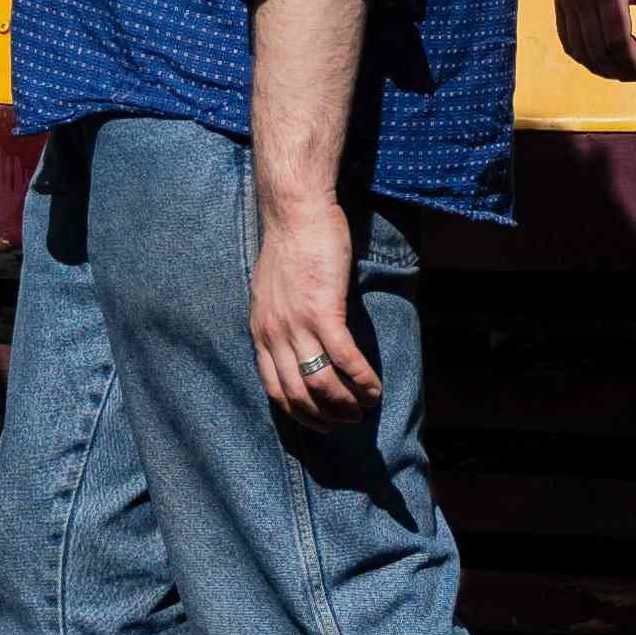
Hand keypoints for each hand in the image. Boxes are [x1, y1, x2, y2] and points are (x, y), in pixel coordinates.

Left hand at [247, 191, 377, 416]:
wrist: (296, 212)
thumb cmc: (290, 245)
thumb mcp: (270, 293)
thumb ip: (279, 322)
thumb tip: (297, 344)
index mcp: (260, 332)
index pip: (274, 390)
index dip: (299, 414)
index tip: (320, 422)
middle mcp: (274, 335)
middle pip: (298, 395)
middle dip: (326, 416)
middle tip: (348, 422)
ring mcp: (297, 325)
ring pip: (321, 384)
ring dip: (346, 403)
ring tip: (365, 407)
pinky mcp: (324, 311)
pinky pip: (344, 358)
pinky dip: (362, 380)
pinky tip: (375, 388)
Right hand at [553, 0, 635, 83]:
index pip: (618, 45)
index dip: (634, 65)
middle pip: (598, 53)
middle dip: (620, 71)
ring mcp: (565, 0)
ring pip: (580, 51)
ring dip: (601, 67)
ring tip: (621, 67)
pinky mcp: (558, 0)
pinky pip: (567, 39)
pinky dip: (583, 54)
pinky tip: (600, 55)